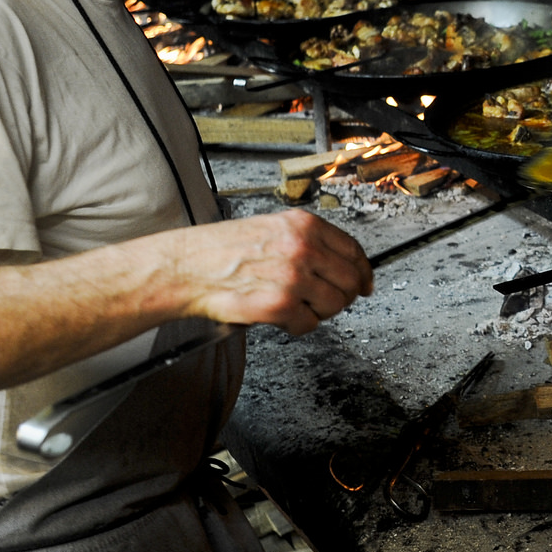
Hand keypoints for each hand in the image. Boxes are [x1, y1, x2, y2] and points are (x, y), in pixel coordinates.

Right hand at [173, 211, 373, 333]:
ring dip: (318, 311)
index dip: (363, 271)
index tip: (365, 283)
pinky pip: (309, 324)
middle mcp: (303, 248)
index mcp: (303, 225)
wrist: (186, 267)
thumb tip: (342, 264)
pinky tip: (279, 316)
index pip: (353, 250)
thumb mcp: (271, 228)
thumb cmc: (221, 251)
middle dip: (342, 295)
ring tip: (294, 306)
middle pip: (351, 281)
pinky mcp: (280, 305)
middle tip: (325, 301)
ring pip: (334, 305)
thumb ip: (308, 242)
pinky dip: (296, 326)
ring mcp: (294, 277)